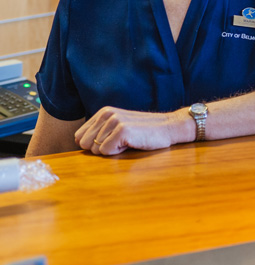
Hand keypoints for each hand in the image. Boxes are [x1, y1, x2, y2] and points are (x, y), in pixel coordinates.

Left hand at [75, 106, 189, 155]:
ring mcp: (114, 121)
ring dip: (112, 150)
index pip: (79, 137)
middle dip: (101, 148)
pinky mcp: (122, 130)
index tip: (114, 140)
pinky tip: (132, 143)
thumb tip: (77, 141)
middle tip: (122, 141)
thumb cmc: (143, 131)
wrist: (168, 128)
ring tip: (128, 141)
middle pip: (84, 144)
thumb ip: (98, 131)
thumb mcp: (117, 126)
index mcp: (103, 112)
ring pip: (95, 149)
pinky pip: (106, 152)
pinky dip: (118, 152)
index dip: (95, 144)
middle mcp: (107, 114)